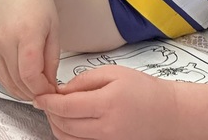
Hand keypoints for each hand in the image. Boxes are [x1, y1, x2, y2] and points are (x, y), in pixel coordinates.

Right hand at [0, 0, 60, 100]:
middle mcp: (5, 38)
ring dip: (21, 90)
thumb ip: (51, 62)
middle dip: (34, 93)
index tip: (51, 91)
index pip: (30, 76)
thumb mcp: (54, 31)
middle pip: (17, 81)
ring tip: (35, 86)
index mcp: (26, 33)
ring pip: (5, 80)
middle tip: (45, 91)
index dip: (42, 90)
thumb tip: (48, 86)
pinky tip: (21, 80)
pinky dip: (9, 82)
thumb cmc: (39, 3)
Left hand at [35, 65, 179, 139]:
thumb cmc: (143, 90)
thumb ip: (83, 81)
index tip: (38, 95)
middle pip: (64, 127)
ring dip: (57, 126)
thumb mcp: (112, 73)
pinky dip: (69, 136)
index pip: (65, 107)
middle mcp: (106, 130)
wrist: (169, 115)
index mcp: (106, 105)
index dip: (47, 101)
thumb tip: (61, 90)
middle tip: (45, 100)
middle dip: (49, 114)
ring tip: (56, 110)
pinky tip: (70, 122)